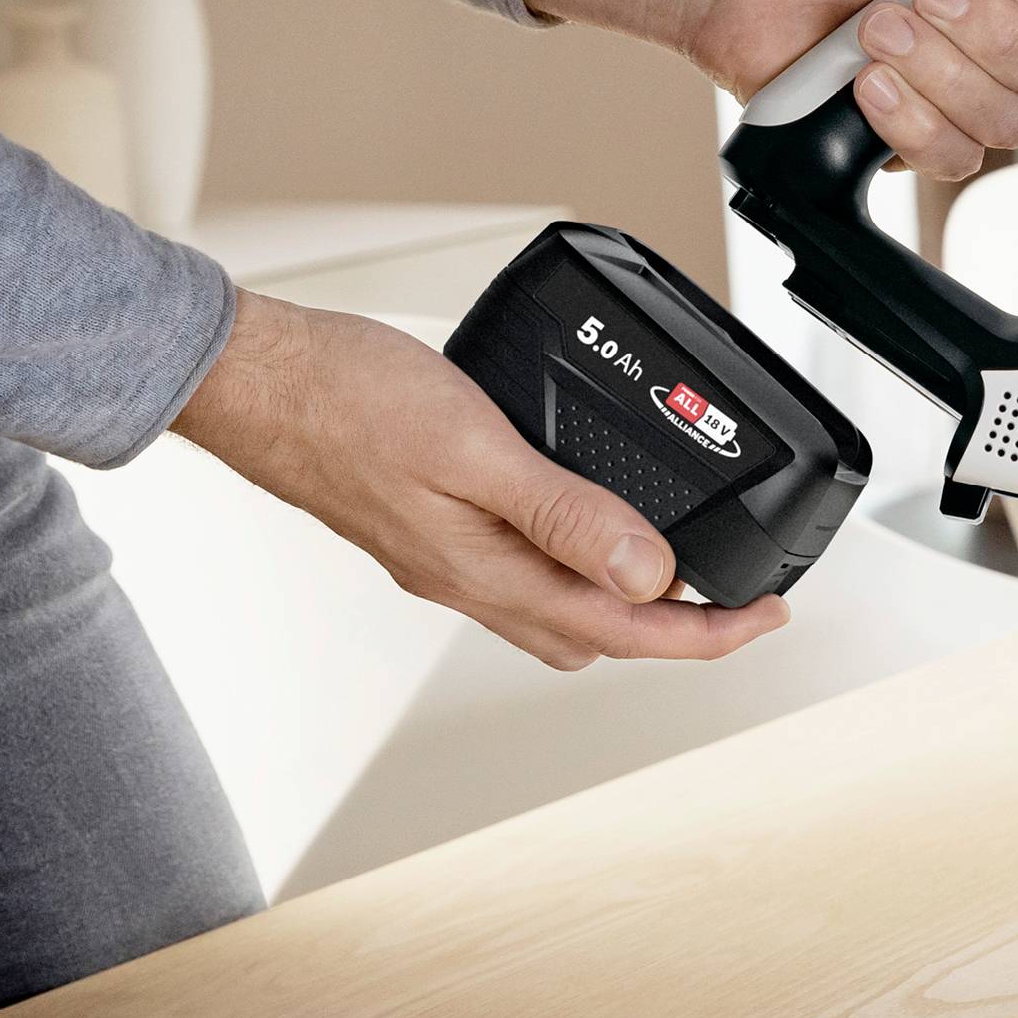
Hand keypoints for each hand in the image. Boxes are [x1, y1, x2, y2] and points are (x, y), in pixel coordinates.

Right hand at [173, 289, 788, 669]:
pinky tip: (588, 525)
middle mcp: (468, 582)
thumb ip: (564, 513)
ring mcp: (445, 562)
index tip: (768, 614)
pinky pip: (523, 574)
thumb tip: (649, 572)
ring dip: (626, 604)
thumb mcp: (474, 446)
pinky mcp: (429, 531)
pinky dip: (575, 565)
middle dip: (679, 629)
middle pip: (600, 639)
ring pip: (559, 614)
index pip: (625, 632)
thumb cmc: (345, 398)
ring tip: (682, 569)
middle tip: (739, 598)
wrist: (250, 378)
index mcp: (485, 573)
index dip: (710, 633)